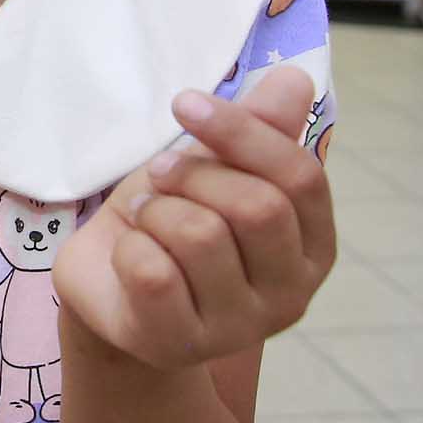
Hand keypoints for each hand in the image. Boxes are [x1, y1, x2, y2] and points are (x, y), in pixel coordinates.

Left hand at [55, 67, 335, 371]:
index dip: (243, 131)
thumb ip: (257, 128)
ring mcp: (238, 327)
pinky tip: (129, 251)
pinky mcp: (179, 343)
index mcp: (312, 246)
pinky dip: (128, 245)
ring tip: (143, 216)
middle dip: (193, 174)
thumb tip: (295, 78)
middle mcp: (290, 295)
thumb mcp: (213, 167)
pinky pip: (151, 271)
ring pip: (200, 235)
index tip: (185, 102)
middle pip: (257, 207)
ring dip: (154, 210)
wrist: (109, 291)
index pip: (301, 178)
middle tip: (157, 174)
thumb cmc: (172, 221)